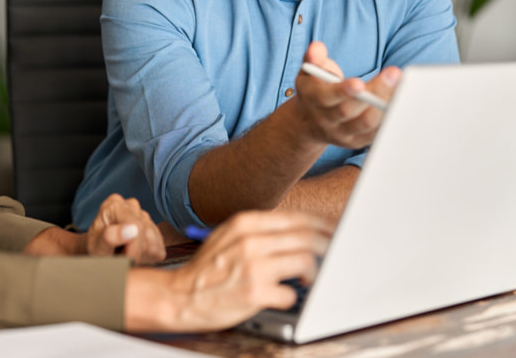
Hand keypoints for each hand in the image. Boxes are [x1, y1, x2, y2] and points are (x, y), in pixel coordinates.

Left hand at [85, 194, 165, 264]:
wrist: (99, 251)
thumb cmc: (95, 247)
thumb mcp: (96, 246)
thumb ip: (110, 237)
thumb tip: (132, 230)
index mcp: (115, 204)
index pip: (136, 225)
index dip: (134, 247)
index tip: (127, 261)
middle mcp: (132, 206)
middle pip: (146, 233)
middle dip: (136, 252)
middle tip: (121, 258)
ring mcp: (145, 216)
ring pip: (154, 242)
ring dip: (141, 255)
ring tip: (125, 256)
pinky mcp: (154, 229)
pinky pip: (159, 248)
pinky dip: (148, 257)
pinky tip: (134, 255)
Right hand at [124, 211, 333, 331]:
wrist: (179, 295)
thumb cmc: (209, 269)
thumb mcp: (231, 237)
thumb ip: (263, 232)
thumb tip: (304, 233)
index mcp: (246, 222)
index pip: (298, 219)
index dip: (324, 226)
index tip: (336, 234)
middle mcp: (250, 240)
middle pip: (307, 237)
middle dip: (329, 247)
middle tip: (335, 257)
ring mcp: (253, 266)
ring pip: (305, 261)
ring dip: (314, 273)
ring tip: (309, 279)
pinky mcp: (254, 293)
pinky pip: (290, 294)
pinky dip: (292, 296)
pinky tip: (282, 296)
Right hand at [295, 41, 399, 150]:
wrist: (310, 121)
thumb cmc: (317, 87)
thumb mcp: (310, 70)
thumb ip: (314, 56)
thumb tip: (317, 48)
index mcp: (312, 98)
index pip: (326, 97)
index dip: (343, 91)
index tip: (360, 83)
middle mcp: (325, 119)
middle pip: (349, 110)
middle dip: (373, 93)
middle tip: (394, 74)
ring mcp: (341, 133)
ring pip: (365, 123)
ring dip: (385, 106)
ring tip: (403, 88)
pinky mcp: (356, 141)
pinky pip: (375, 133)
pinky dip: (389, 120)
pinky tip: (402, 105)